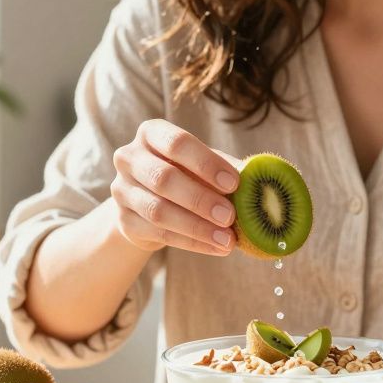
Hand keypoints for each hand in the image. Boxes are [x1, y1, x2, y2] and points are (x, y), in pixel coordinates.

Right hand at [110, 119, 239, 255]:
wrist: (148, 203)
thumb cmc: (184, 175)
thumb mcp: (203, 165)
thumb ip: (226, 169)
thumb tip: (261, 180)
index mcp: (152, 134)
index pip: (176, 143)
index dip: (206, 163)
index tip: (234, 183)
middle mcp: (129, 158)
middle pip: (163, 178)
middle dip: (200, 200)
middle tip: (230, 216)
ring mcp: (122, 190)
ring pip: (158, 210)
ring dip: (197, 227)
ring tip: (227, 239)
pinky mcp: (123, 220)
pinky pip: (158, 234)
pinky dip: (192, 243)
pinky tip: (216, 248)